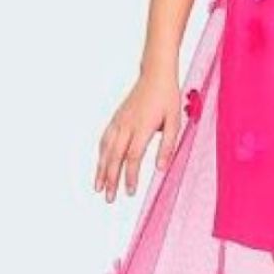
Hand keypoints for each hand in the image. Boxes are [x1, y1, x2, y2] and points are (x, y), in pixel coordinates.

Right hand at [94, 72, 182, 200]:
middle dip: (111, 179)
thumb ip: (168, 146)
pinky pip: (104, 139)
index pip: (133, 157)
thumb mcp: (175, 121)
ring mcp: (119, 121)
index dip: (130, 176)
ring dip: (101, 169)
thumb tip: (161, 169)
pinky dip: (101, 154)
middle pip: (115, 157)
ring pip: (106, 149)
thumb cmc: (167, 97)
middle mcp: (127, 125)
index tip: (130, 192)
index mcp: (142, 127)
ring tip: (98, 187)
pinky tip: (100, 165)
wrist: (155, 74)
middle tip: (108, 198)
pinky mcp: (116, 118)